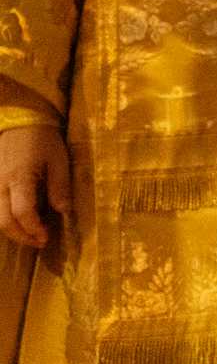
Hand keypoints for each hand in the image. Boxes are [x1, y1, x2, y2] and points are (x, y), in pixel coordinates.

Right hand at [0, 124, 69, 248]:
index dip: (34, 229)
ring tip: (31, 234)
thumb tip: (64, 212)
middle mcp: (0, 184)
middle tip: (40, 241)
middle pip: (3, 221)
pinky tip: (19, 221)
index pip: (22, 212)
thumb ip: (60, 187)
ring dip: (11, 231)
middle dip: (22, 236)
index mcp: (20, 177)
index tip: (47, 236)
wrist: (20, 122)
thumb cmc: (43, 140)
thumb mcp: (59, 160)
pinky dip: (4, 219)